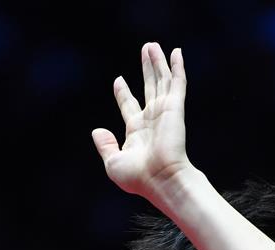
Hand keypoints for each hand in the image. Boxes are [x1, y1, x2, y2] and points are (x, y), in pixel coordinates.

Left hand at [92, 42, 191, 198]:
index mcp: (137, 132)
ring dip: (158, 63)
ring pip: (161, 81)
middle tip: (145, 51)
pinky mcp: (175, 108)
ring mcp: (164, 112)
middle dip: (146, 70)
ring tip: (152, 45)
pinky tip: (176, 52)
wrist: (161, 179)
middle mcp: (151, 120)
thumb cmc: (138, 177)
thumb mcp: (113, 162)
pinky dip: (177, 67)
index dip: (123, 93)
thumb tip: (97, 130)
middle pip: (148, 88)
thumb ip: (105, 145)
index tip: (119, 80)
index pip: (129, 106)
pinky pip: (177, 83)